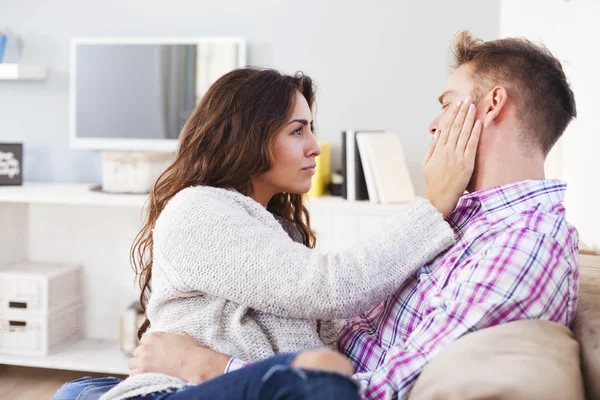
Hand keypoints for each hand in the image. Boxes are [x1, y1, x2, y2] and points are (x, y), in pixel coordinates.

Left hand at [128, 331, 229, 383]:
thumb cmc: (190, 351)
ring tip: (149, 371)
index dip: (149, 347)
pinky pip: (133, 375)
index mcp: (154, 336)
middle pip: (137, 352)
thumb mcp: (181, 336)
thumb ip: (169, 335)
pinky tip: (148, 377)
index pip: (143, 341)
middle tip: (153, 363)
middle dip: (144, 357)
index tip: (154, 353)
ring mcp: (144, 359)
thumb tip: (168, 337)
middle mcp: (146, 346)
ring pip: (132, 363)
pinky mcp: (143, 372)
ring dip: (139, 366)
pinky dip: (138, 376)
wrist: (193, 364)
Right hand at [422, 96, 480, 217]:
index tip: (456, 104)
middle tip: (467, 99)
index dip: (452, 114)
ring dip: (469, 118)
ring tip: (472, 106)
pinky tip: (478, 123)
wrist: (440, 198)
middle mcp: (447, 150)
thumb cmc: (433, 182)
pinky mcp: (467, 163)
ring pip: (464, 133)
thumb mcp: (426, 163)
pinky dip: (475, 133)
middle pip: (456, 126)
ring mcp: (458, 156)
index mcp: (438, 149)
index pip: (446, 127)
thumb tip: (436, 133)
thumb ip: (431, 147)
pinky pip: (471, 145)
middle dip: (461, 111)